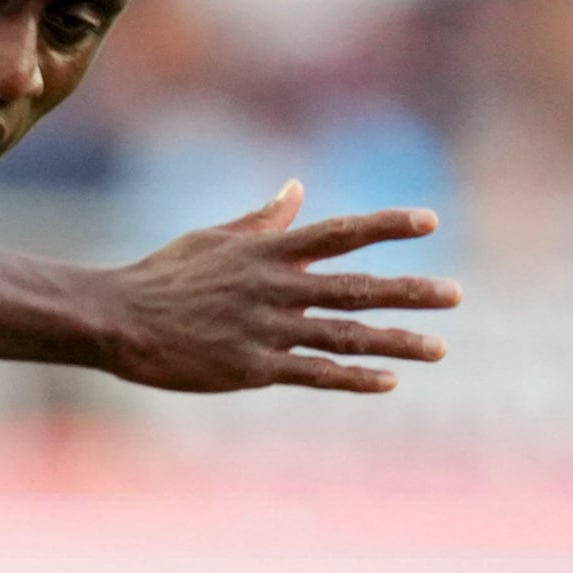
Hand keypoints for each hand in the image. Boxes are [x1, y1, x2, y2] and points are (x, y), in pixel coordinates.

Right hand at [99, 181, 459, 395]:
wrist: (117, 320)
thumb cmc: (162, 275)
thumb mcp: (214, 238)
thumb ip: (264, 219)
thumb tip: (297, 190)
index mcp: (268, 252)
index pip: (340, 233)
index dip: (387, 225)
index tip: (430, 221)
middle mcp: (276, 288)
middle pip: (357, 287)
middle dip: (410, 292)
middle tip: (455, 296)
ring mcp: (266, 330)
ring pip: (345, 335)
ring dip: (395, 342)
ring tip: (438, 349)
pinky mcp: (251, 368)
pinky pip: (313, 374)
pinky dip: (352, 378)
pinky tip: (387, 382)